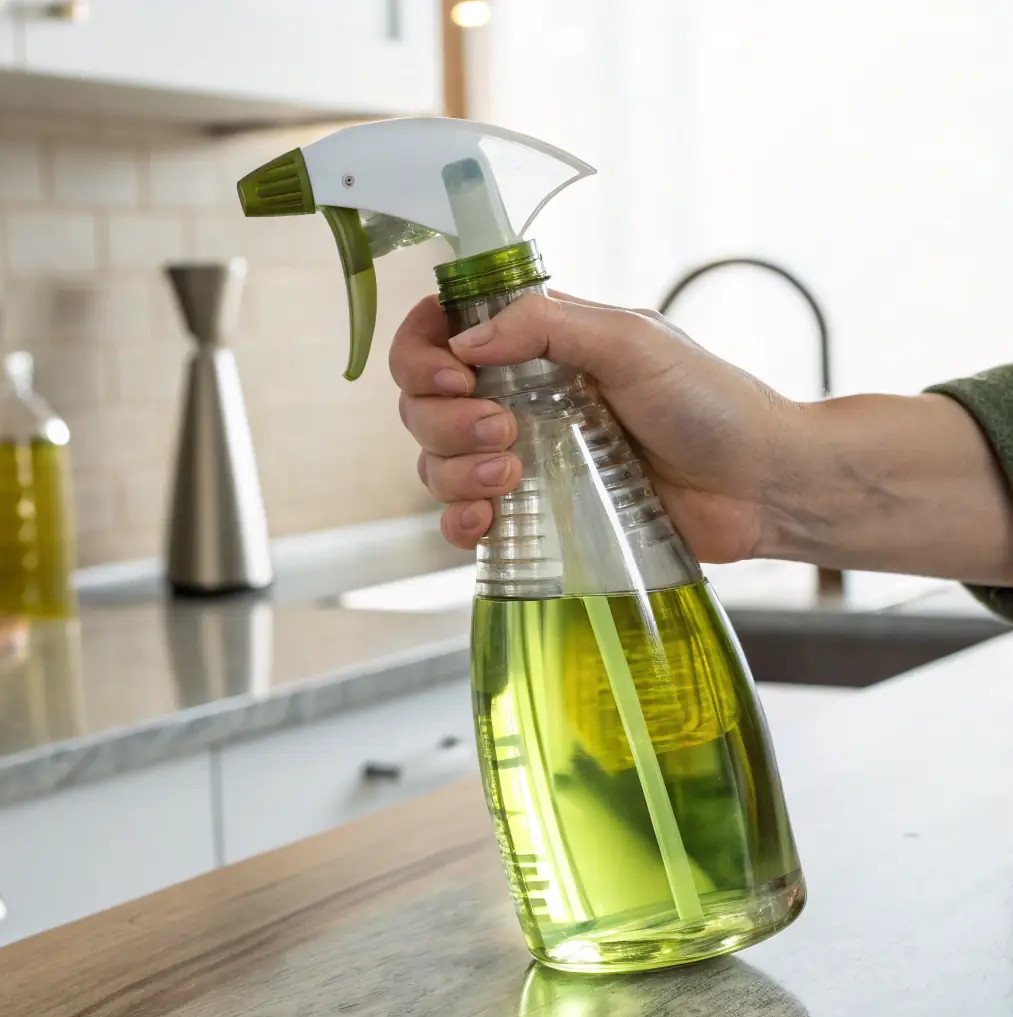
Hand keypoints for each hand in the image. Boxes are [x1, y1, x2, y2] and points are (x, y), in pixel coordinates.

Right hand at [389, 289, 804, 563]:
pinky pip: (462, 521)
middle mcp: (518, 398)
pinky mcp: (536, 516)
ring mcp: (523, 459)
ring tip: (512, 475)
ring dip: (453, 469)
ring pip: (435, 462)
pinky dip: (459, 522)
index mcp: (536, 345)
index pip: (441, 333)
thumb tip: (465, 340)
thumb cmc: (712, 402)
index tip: (456, 375)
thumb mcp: (633, 340)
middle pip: (424, 403)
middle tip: (504, 430)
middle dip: (445, 418)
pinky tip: (487, 520)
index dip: (425, 352)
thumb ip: (547, 326)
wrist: (760, 485)